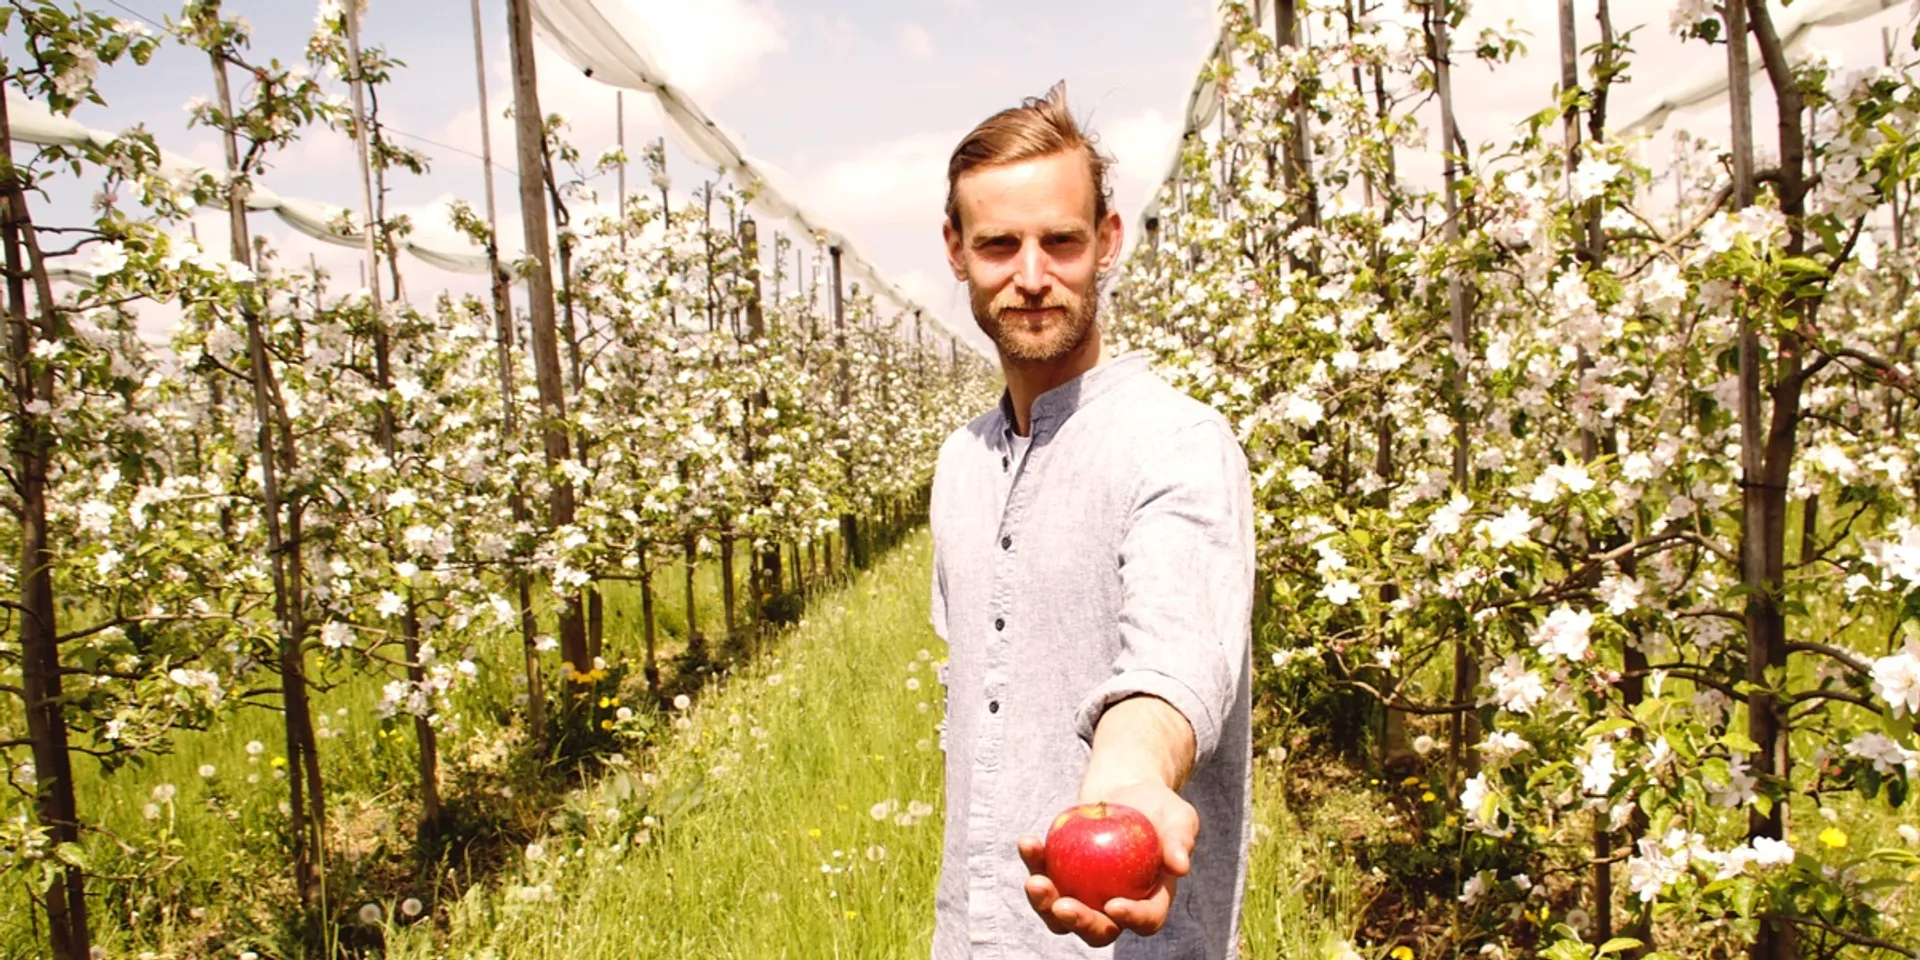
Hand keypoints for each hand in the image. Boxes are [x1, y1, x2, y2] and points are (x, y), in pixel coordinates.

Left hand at [1016, 780, 1199, 945]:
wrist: (1124, 790)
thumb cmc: (1157, 806)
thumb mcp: (1177, 816)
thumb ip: (1181, 839)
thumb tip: (1181, 866)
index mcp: (1151, 901)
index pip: (1146, 920)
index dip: (1131, 918)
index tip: (1114, 904)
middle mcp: (1116, 908)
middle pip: (1098, 929)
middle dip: (1079, 923)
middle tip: (1063, 905)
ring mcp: (1085, 896)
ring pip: (1061, 915)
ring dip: (1044, 904)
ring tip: (1034, 882)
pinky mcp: (1060, 876)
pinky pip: (1043, 876)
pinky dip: (1033, 863)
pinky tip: (1027, 842)